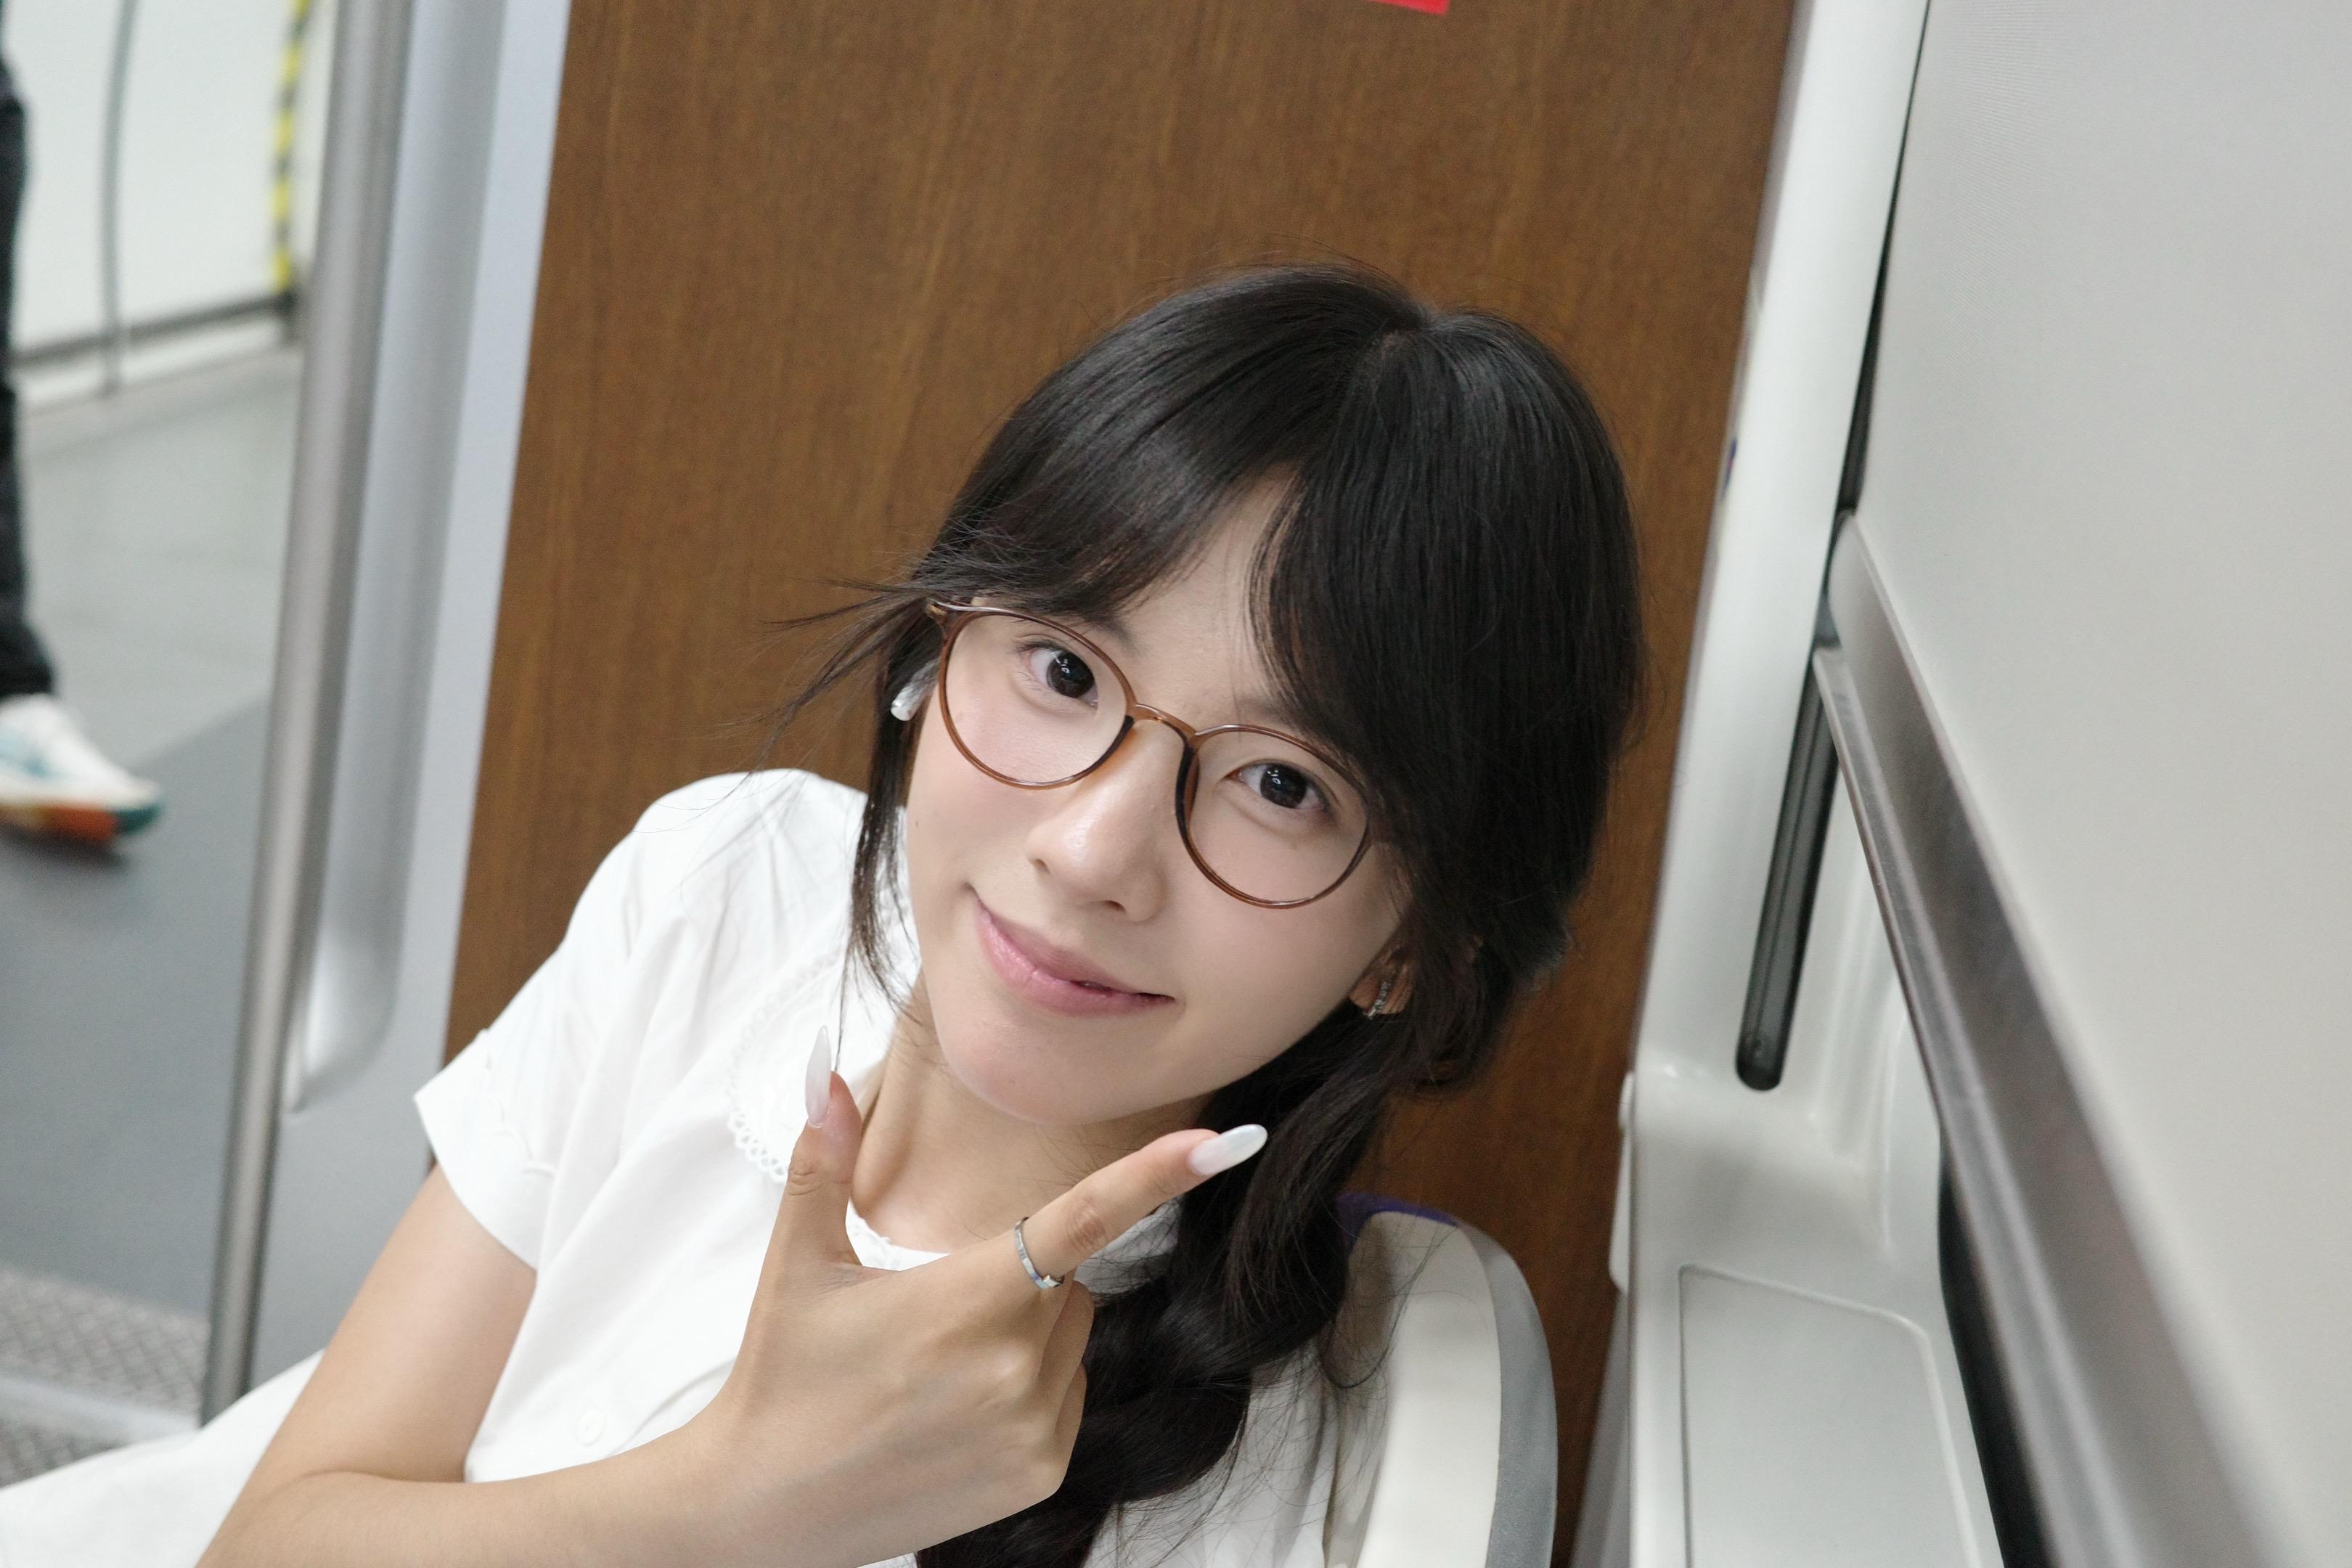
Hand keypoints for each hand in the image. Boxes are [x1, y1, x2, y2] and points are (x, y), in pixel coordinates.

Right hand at [676, 1028, 1266, 1567]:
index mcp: (964, 1299)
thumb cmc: (781, 1375)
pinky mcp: (1039, 1472)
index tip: (1223, 1140)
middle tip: (931, 1313)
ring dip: (1029, 1331)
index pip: (1081, 1220)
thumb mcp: (796, 1261)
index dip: (1156, 1175)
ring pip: (1073, 1333)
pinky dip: (1033, 1385)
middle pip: (1068, 1278)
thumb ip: (825, 1158)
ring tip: (937, 1366)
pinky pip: (1070, 1391)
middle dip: (1019, 1276)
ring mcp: (1033, 1427)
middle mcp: (1013, 1366)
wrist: (762, 1509)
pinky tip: (959, 1408)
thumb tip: (826, 1068)